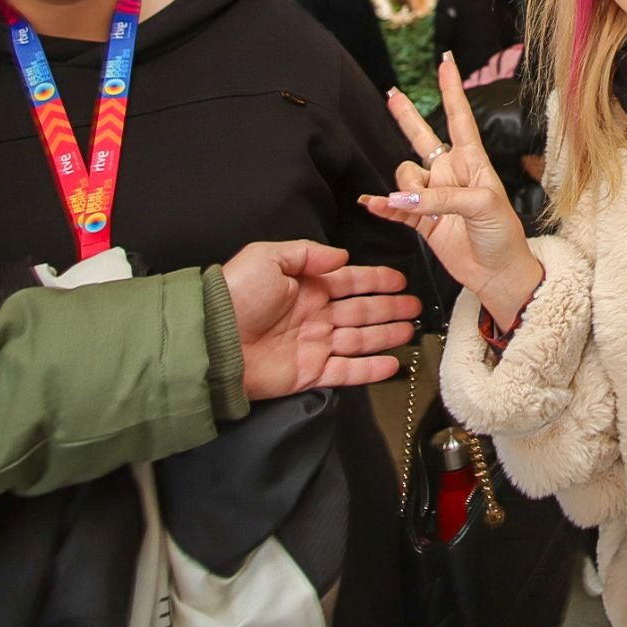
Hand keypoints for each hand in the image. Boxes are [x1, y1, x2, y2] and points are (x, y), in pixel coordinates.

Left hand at [222, 240, 421, 399]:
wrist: (211, 339)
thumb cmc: (236, 295)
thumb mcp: (267, 257)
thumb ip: (307, 253)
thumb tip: (342, 257)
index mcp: (307, 287)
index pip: (350, 282)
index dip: (376, 281)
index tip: (400, 280)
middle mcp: (315, 316)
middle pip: (362, 310)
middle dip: (389, 308)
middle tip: (414, 307)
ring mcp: (315, 345)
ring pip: (360, 339)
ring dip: (386, 335)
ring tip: (410, 330)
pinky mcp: (311, 373)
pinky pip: (348, 371)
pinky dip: (371, 369)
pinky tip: (392, 363)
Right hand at [359, 53, 543, 327]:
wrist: (498, 273)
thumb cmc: (503, 235)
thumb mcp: (483, 206)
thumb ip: (441, 198)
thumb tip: (401, 197)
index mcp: (473, 162)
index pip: (459, 119)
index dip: (451, 90)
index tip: (446, 63)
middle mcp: (450, 173)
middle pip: (422, 137)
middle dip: (406, 117)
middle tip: (390, 94)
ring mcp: (433, 196)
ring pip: (404, 176)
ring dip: (405, 189)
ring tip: (420, 207)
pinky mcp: (421, 221)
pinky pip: (394, 206)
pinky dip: (382, 206)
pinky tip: (372, 204)